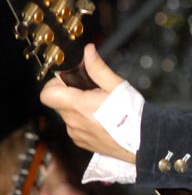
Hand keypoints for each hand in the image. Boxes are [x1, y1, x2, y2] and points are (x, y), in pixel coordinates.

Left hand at [40, 44, 135, 163]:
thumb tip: (88, 52)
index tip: (71, 80)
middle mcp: (73, 121)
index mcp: (79, 105)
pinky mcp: (81, 142)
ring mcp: (76, 134)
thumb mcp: (117, 85)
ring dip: (79, 107)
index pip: (47, 94)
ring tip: (101, 106)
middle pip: (59, 102)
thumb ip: (98, 68)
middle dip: (72, 93)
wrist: (142, 140)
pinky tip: (102, 118)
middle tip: (93, 90)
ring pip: (68, 115)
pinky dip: (84, 120)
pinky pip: (75, 127)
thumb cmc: (132, 114)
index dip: (56, 84)